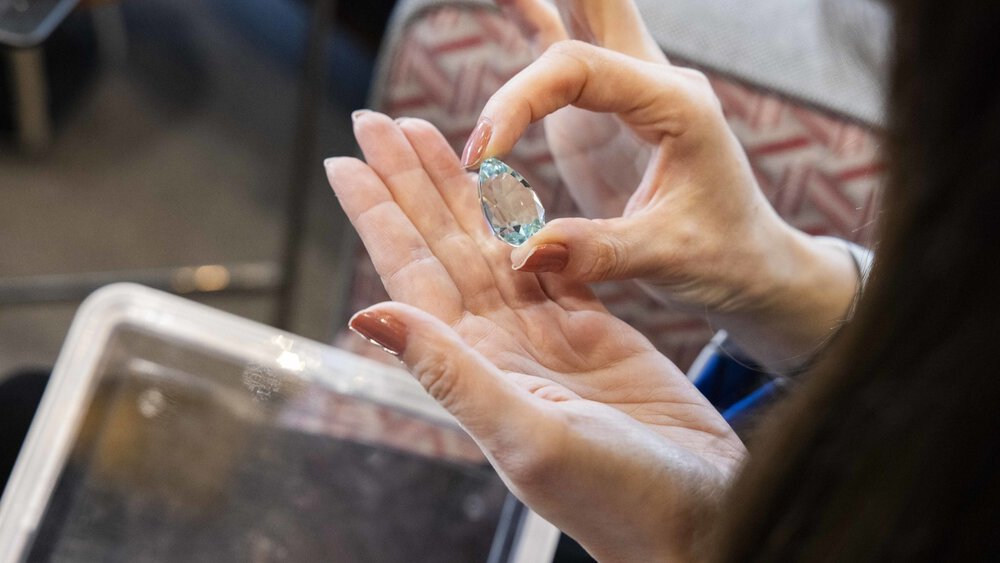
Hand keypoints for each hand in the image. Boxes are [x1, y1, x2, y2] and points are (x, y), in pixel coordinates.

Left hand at [326, 112, 744, 560]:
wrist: (700, 513)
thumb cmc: (619, 499)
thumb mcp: (527, 436)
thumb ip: (452, 374)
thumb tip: (370, 314)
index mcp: (475, 367)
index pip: (410, 275)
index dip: (377, 215)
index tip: (347, 161)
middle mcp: (499, 346)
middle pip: (441, 244)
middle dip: (408, 182)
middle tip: (376, 120)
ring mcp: (544, 334)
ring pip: (489, 243)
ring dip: (457, 189)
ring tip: (428, 134)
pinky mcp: (592, 328)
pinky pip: (547, 258)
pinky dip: (523, 218)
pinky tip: (502, 185)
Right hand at [462, 38, 858, 371]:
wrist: (748, 265)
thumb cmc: (722, 258)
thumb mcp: (666, 258)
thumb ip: (596, 251)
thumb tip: (521, 252)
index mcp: (676, 105)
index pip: (578, 72)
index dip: (518, 102)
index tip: (480, 156)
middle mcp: (654, 81)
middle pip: (597, 6)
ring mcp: (629, 89)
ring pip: (585, 16)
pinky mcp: (605, 109)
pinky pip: (567, 53)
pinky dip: (536, 19)